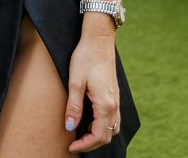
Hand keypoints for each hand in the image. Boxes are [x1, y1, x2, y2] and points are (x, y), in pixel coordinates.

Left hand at [65, 33, 119, 152]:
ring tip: (81, 135)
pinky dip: (103, 126)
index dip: (85, 145)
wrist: (98, 41)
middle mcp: (114, 105)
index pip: (99, 135)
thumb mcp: (75, 82)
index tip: (71, 147)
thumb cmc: (85, 58)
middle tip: (74, 144)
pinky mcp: (114, 95)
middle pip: (107, 135)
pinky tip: (91, 122)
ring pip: (112, 128)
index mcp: (105, 104)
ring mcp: (116, 100)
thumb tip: (70, 127)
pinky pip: (113, 119)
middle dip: (91, 143)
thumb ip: (73, 106)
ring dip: (98, 136)